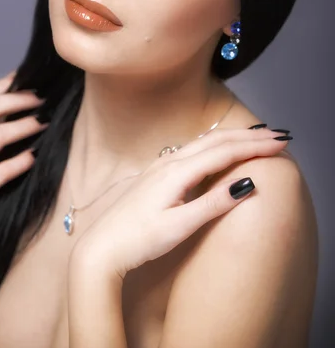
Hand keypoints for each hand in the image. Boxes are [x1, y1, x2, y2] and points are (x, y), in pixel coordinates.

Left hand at [71, 127, 290, 278]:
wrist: (102, 247)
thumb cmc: (138, 239)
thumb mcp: (179, 226)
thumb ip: (213, 203)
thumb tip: (247, 184)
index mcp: (177, 172)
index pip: (225, 151)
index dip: (255, 146)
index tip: (280, 142)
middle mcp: (169, 162)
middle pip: (216, 141)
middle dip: (248, 136)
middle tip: (277, 135)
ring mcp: (160, 165)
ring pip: (203, 143)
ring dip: (231, 138)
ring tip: (254, 138)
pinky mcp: (156, 174)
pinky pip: (192, 150)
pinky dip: (214, 146)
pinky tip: (217, 151)